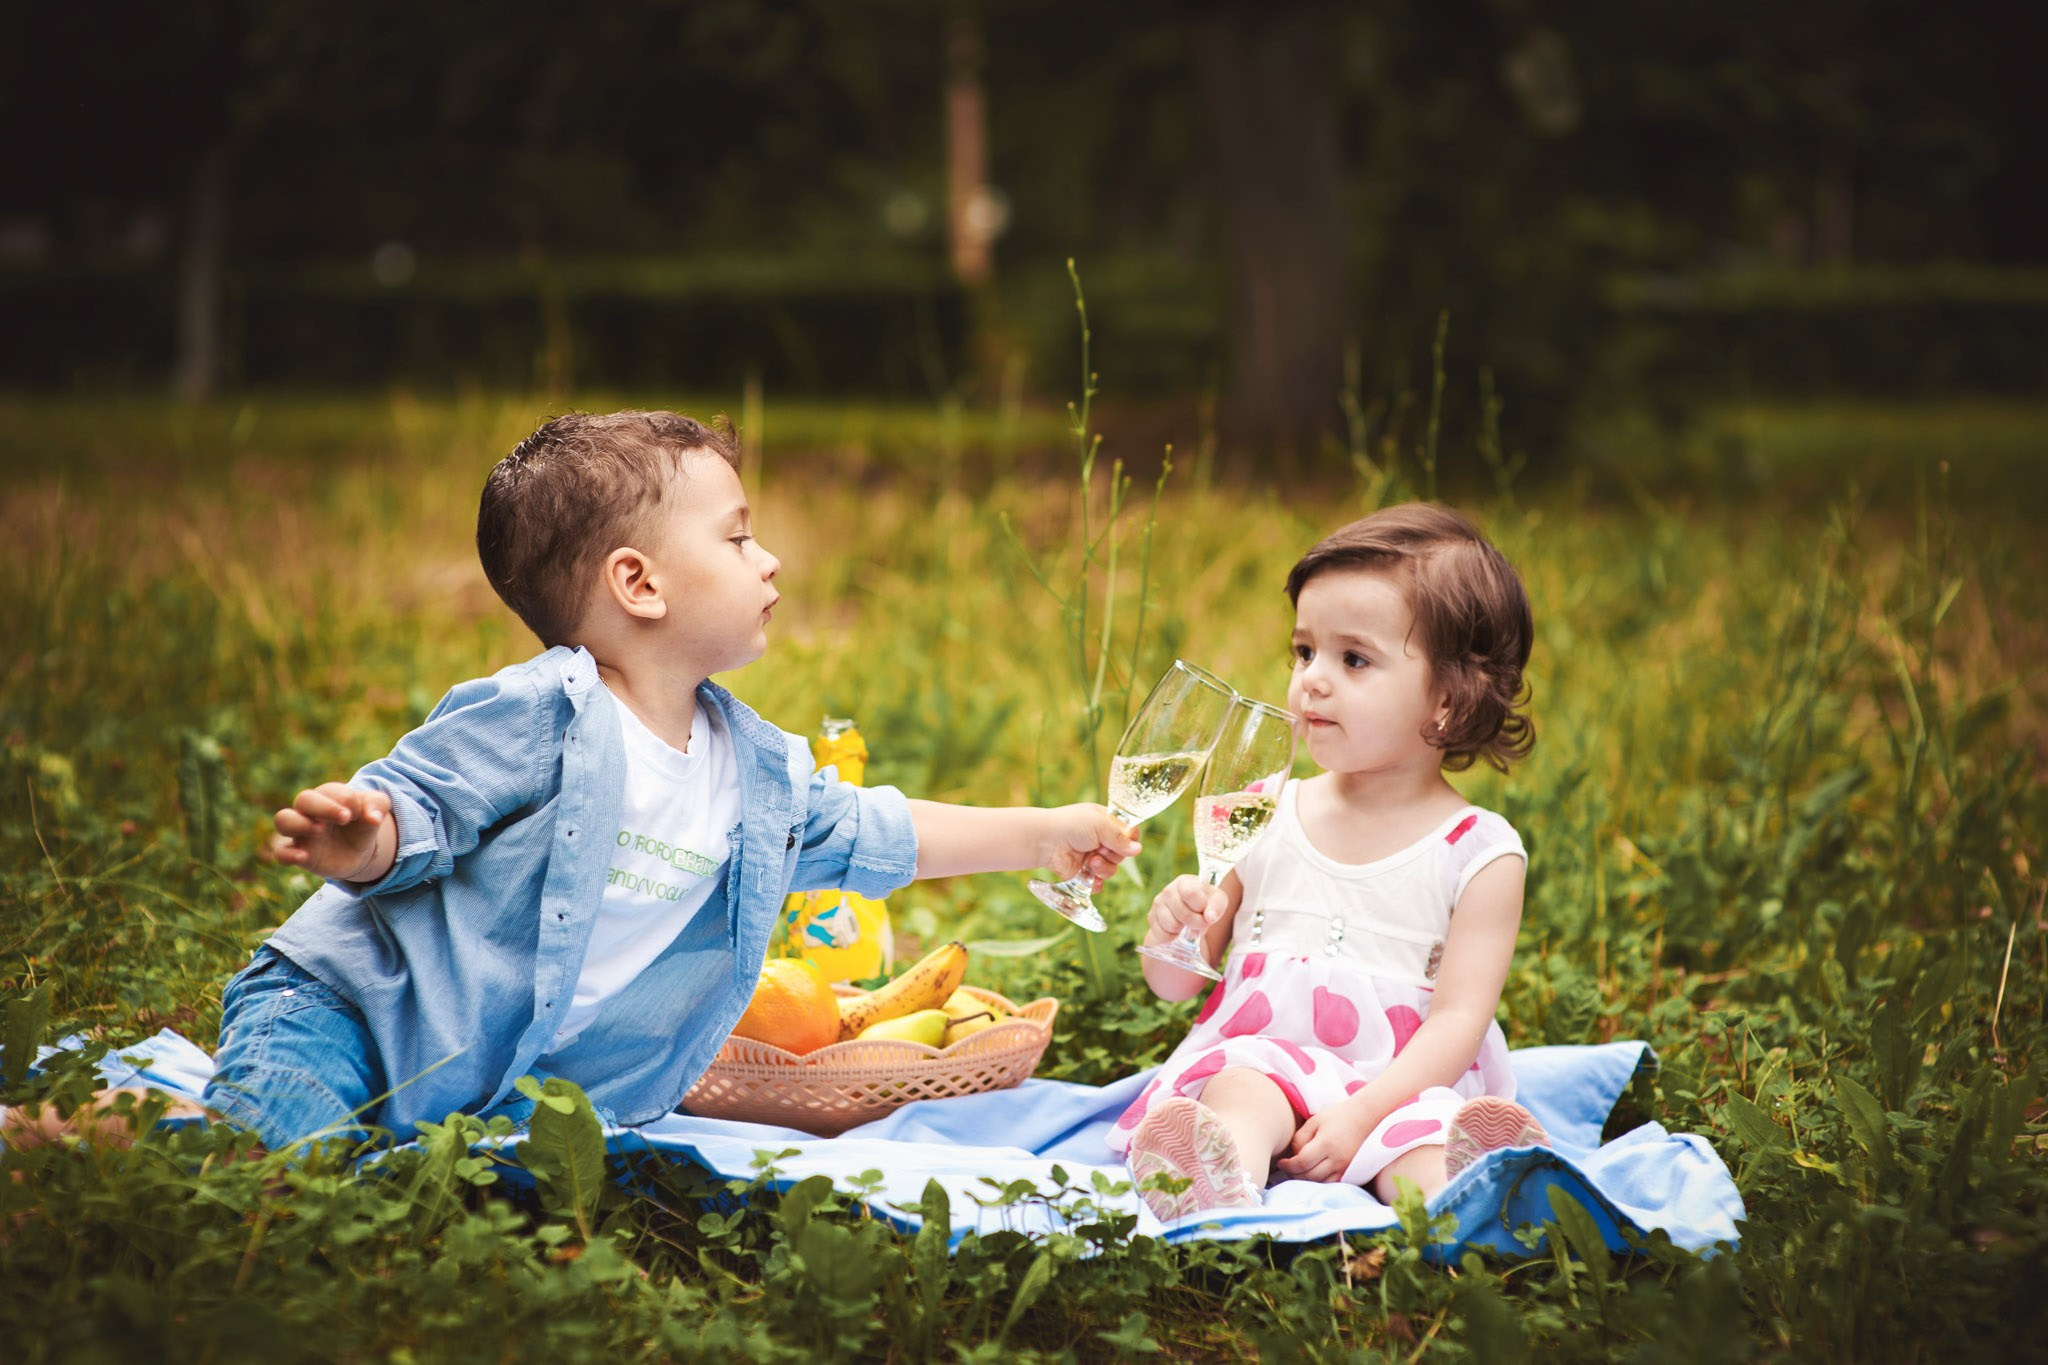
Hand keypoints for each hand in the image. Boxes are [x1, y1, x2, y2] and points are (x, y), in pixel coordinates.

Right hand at [270, 783, 395, 883]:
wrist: (357, 850)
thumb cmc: (362, 822)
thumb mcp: (376, 809)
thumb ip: (378, 805)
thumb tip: (374, 818)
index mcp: (330, 796)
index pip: (331, 791)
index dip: (345, 799)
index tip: (359, 813)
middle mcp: (311, 811)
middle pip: (303, 799)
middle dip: (324, 807)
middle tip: (345, 818)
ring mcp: (302, 832)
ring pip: (283, 820)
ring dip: (299, 824)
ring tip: (321, 831)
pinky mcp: (299, 853)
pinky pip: (280, 852)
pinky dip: (287, 854)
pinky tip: (303, 857)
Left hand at [1039, 803, 1140, 887]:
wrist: (1045, 840)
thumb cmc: (1071, 825)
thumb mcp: (1100, 825)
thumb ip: (1120, 838)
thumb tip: (1139, 850)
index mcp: (1105, 822)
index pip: (1129, 833)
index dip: (1129, 840)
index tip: (1124, 842)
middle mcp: (1100, 840)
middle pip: (1122, 854)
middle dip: (1113, 855)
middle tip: (1099, 850)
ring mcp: (1092, 856)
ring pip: (1112, 869)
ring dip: (1104, 868)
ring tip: (1091, 863)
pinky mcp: (1083, 872)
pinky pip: (1098, 882)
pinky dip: (1096, 883)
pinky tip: (1092, 880)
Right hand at [1146, 874, 1228, 941]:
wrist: (1189, 911)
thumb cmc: (1205, 902)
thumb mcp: (1217, 901)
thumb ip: (1217, 907)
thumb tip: (1209, 917)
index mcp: (1185, 882)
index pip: (1190, 893)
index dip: (1200, 907)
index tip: (1204, 910)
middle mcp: (1168, 890)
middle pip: (1183, 914)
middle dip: (1196, 923)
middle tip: (1200, 923)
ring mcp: (1157, 904)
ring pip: (1172, 925)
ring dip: (1183, 931)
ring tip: (1187, 925)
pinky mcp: (1151, 918)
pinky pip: (1162, 935)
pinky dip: (1172, 937)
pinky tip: (1176, 931)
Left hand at [1275, 1099, 1376, 1182]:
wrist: (1363, 1117)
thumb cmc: (1336, 1116)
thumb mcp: (1314, 1121)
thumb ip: (1300, 1139)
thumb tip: (1292, 1157)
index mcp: (1326, 1144)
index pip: (1301, 1162)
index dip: (1288, 1166)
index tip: (1281, 1163)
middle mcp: (1336, 1159)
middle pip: (1309, 1176)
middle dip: (1293, 1174)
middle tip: (1286, 1168)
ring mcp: (1344, 1167)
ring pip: (1319, 1183)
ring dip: (1305, 1180)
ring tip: (1297, 1171)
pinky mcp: (1349, 1171)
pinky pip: (1331, 1183)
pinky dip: (1318, 1182)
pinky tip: (1311, 1174)